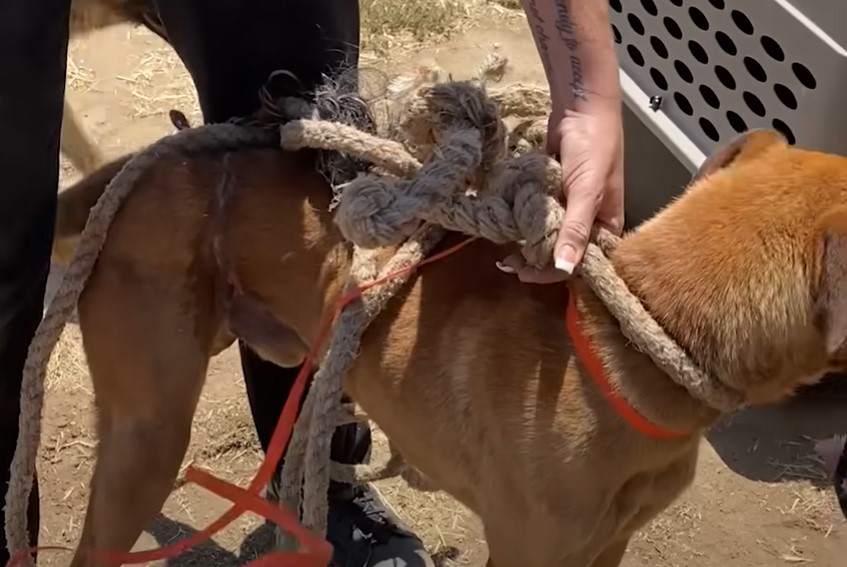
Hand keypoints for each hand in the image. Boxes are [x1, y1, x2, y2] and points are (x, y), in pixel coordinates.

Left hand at [497, 104, 624, 283]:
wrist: (581, 106)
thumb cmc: (595, 147)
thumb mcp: (587, 191)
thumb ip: (574, 230)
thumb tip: (563, 268)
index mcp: (606, 227)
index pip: (581, 262)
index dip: (554, 272)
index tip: (525, 273)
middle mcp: (588, 221)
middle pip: (561, 251)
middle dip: (536, 259)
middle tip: (508, 262)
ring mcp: (568, 207)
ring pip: (547, 235)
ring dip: (527, 242)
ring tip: (505, 248)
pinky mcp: (552, 193)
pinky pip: (538, 215)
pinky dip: (524, 221)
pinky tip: (508, 225)